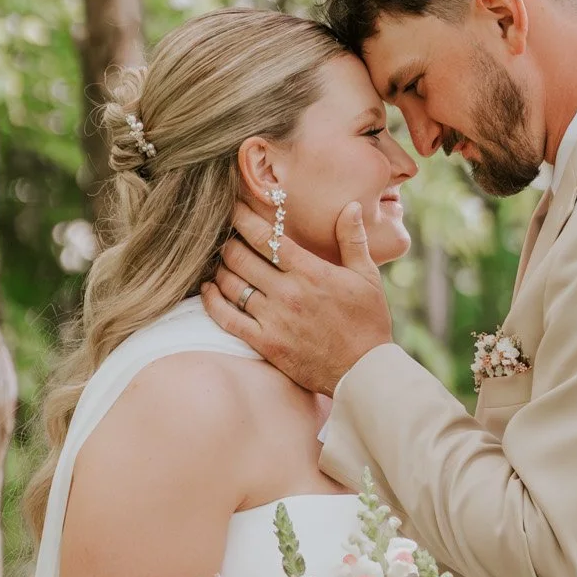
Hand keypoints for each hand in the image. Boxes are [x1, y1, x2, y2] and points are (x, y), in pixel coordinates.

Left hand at [201, 202, 392, 394]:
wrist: (363, 371)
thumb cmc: (368, 322)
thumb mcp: (368, 277)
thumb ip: (353, 239)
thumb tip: (351, 205)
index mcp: (311, 272)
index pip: (267, 237)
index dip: (244, 218)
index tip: (233, 207)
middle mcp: (288, 293)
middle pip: (241, 257)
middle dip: (228, 240)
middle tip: (223, 233)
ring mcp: (273, 319)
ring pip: (231, 284)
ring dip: (219, 267)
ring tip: (218, 259)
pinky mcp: (265, 343)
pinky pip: (227, 318)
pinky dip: (212, 300)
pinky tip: (208, 289)